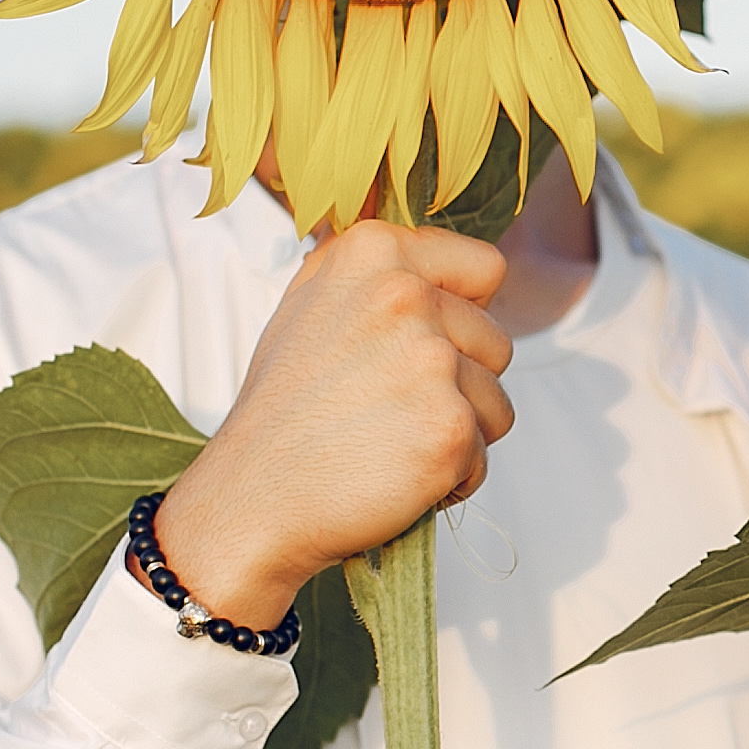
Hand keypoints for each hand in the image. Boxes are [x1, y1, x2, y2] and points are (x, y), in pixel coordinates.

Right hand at [150, 221, 514, 626]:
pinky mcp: (449, 426)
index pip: (485, 269)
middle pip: (496, 344)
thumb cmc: (282, 409)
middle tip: (389, 408)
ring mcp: (431, 361)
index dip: (463, 314)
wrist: (252, 497)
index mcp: (373, 252)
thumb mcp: (310, 305)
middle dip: (460, 384)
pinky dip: (449, 478)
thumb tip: (433, 258)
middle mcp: (406, 295)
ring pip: (494, 403)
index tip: (423, 344)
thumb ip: (376, 272)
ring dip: (456, 434)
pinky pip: (482, 456)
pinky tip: (393, 474)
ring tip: (389, 442)